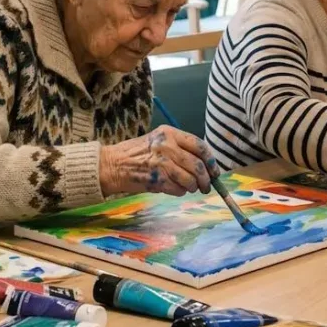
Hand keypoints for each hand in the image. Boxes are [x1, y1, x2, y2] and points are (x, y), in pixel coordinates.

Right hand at [99, 125, 214, 196]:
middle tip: (207, 187)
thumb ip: (179, 149)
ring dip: (193, 187)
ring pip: (191, 180)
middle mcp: (167, 146)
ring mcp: (163, 163)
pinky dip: (180, 192)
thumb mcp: (158, 142)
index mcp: (169, 133)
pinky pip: (179, 189)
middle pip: (198, 165)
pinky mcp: (158, 179)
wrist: (112, 165)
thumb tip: (204, 166)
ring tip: (189, 188)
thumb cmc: (135, 154)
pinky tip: (174, 189)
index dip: (211, 161)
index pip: (200, 146)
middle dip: (206, 180)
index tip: (214, 171)